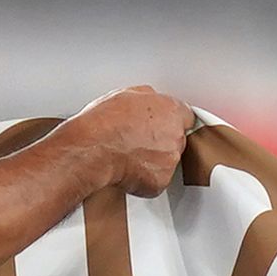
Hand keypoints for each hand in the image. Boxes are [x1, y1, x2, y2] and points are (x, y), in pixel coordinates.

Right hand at [72, 86, 195, 197]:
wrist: (91, 151)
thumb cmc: (102, 124)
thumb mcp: (125, 94)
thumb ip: (147, 97)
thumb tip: (148, 101)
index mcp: (171, 111)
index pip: (185, 116)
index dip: (170, 122)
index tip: (161, 126)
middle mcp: (176, 135)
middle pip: (177, 139)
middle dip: (161, 142)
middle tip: (136, 142)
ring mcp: (170, 160)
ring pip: (167, 161)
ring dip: (152, 161)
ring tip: (127, 156)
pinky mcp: (161, 181)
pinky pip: (156, 180)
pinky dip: (144, 179)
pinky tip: (126, 170)